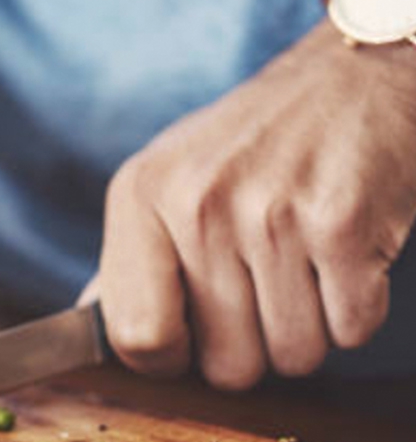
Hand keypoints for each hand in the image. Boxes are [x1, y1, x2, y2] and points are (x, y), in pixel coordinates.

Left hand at [97, 22, 415, 388]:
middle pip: (227, 367)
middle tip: (264, 290)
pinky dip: (355, 309)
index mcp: (139, 195)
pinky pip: (351, 330)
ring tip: (304, 265)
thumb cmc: (250, 143)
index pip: (136, 338)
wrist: (352, 74)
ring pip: (293, 357)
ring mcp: (270, 214)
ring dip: (308, 330)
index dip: (170, 360)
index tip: (192, 340)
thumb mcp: (165, 180)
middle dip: (252, 349)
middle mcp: (197, 204)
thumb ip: (127, 263)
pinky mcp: (343, 224)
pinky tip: (342, 256)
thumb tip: (86, 334)